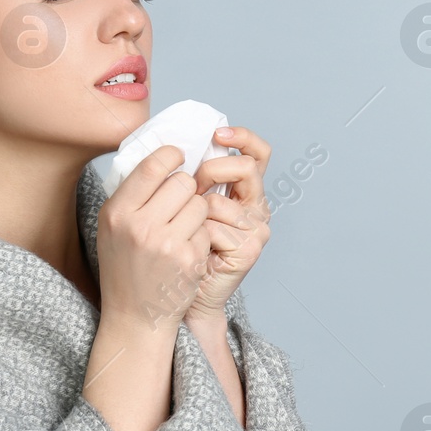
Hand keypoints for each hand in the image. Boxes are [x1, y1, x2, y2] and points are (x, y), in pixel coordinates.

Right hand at [94, 144, 212, 333]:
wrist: (134, 316)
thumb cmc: (124, 267)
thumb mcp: (112, 228)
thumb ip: (131, 195)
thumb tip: (161, 156)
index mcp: (117, 213)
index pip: (152, 166)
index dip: (172, 156)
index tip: (179, 157)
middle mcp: (139, 226)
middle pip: (182, 182)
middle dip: (187, 188)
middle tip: (180, 202)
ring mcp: (166, 243)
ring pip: (200, 203)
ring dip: (197, 211)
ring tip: (182, 227)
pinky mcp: (188, 259)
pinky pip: (206, 229)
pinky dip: (200, 236)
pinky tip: (186, 250)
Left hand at [183, 126, 271, 323]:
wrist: (180, 297)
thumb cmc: (175, 251)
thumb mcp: (181, 207)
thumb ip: (188, 180)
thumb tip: (173, 146)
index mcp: (243, 192)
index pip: (257, 153)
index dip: (243, 137)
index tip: (218, 132)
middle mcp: (256, 208)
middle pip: (246, 167)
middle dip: (211, 170)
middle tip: (193, 186)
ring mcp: (256, 229)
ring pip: (218, 201)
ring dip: (193, 214)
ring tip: (185, 233)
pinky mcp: (249, 249)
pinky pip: (212, 227)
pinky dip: (194, 237)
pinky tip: (193, 252)